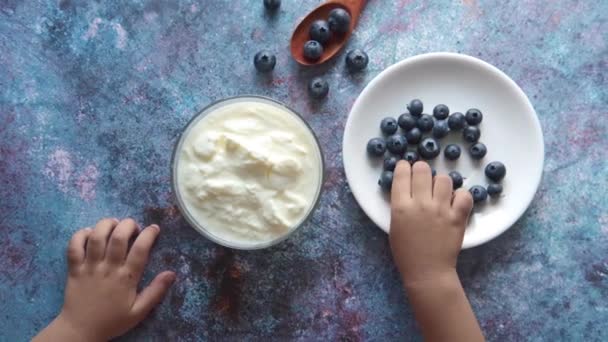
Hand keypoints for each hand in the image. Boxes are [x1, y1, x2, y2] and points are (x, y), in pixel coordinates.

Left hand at [34, 218, 175, 341]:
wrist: (80, 331)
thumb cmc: (112, 321)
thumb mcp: (139, 312)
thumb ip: (155, 292)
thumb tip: (172, 273)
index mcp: (126, 278)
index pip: (140, 249)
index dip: (149, 234)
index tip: (154, 228)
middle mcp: (108, 268)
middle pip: (118, 237)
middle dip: (128, 224)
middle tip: (133, 226)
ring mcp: (89, 267)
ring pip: (96, 237)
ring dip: (106, 224)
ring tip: (113, 224)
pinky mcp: (74, 268)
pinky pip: (74, 246)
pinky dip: (81, 234)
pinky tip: (90, 232)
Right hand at [389, 162, 482, 341]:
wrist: (427, 271)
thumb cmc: (406, 251)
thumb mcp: (394, 225)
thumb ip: (400, 204)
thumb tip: (407, 186)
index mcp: (400, 206)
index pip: (402, 173)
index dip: (404, 167)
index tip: (406, 168)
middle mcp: (420, 204)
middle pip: (423, 170)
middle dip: (422, 170)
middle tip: (423, 178)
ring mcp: (440, 209)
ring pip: (444, 179)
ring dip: (441, 183)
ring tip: (440, 192)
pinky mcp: (457, 217)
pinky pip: (464, 195)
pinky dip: (461, 196)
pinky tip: (455, 202)